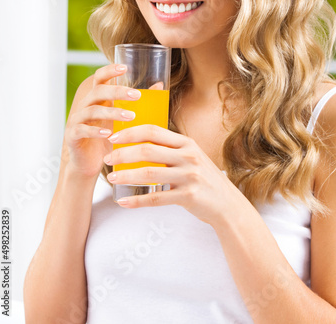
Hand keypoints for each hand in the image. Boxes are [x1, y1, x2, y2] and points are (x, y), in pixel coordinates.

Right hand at [63, 64, 140, 177]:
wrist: (89, 164)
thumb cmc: (109, 138)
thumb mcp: (124, 120)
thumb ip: (137, 103)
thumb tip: (159, 85)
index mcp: (98, 99)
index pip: (100, 78)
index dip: (109, 70)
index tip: (125, 67)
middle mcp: (86, 106)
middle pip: (98, 91)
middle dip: (117, 91)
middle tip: (136, 95)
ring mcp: (77, 120)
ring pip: (92, 110)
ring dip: (112, 112)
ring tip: (130, 116)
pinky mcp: (72, 136)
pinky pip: (81, 129)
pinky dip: (95, 131)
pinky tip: (108, 133)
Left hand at [103, 124, 242, 226]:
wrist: (227, 204)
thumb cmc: (203, 178)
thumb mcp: (191, 157)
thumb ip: (170, 149)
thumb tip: (139, 143)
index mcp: (186, 143)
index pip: (153, 131)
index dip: (130, 133)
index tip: (113, 138)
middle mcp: (188, 156)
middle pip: (148, 150)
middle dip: (123, 153)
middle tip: (108, 159)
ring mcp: (189, 176)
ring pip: (149, 173)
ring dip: (126, 175)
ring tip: (112, 178)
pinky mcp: (188, 196)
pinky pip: (156, 198)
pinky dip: (137, 200)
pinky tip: (123, 201)